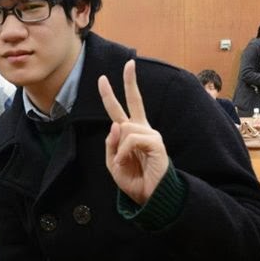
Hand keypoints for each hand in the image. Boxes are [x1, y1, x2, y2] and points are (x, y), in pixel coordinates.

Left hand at [97, 60, 168, 204]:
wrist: (151, 197)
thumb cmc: (135, 181)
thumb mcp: (113, 163)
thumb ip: (110, 144)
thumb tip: (115, 125)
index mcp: (131, 134)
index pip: (121, 110)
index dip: (111, 94)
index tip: (103, 78)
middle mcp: (142, 130)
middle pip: (135, 101)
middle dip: (130, 82)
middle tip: (129, 63)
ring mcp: (151, 135)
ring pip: (124, 128)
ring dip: (119, 149)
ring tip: (124, 163)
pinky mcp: (156, 143)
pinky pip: (131, 139)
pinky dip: (124, 152)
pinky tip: (128, 162)